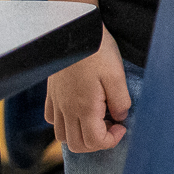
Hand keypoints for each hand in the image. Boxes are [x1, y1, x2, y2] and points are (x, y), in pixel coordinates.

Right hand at [44, 28, 130, 153]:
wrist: (75, 29)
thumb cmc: (97, 50)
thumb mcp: (117, 75)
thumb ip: (120, 101)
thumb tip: (120, 117)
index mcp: (83, 107)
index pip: (93, 142)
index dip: (110, 141)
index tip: (122, 126)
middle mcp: (66, 109)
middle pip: (76, 144)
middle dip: (97, 142)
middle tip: (112, 125)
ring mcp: (56, 102)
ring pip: (62, 135)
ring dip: (80, 135)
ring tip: (98, 118)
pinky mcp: (51, 93)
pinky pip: (52, 119)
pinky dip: (64, 123)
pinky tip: (79, 110)